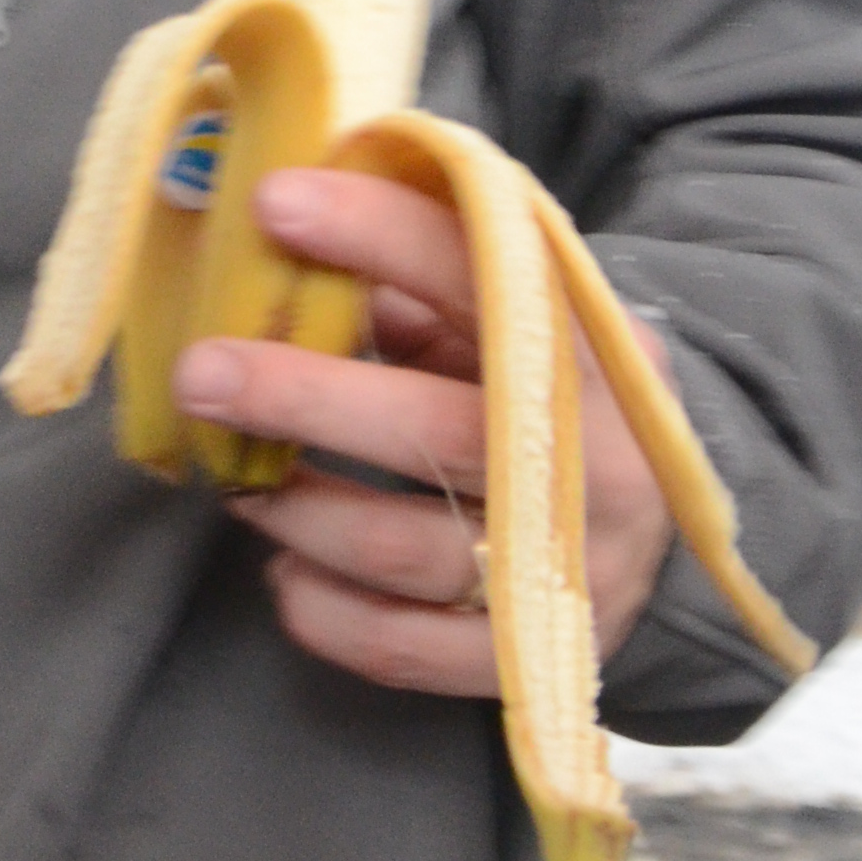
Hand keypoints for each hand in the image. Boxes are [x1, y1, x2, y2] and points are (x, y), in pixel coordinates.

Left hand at [177, 165, 670, 701]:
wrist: (661, 529)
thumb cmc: (552, 396)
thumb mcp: (520, 322)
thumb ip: (425, 283)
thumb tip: (289, 244)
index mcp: (592, 353)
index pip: (483, 277)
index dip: (378, 234)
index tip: (274, 202)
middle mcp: (594, 466)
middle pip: (435, 432)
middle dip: (302, 397)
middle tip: (200, 371)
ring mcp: (568, 573)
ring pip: (403, 551)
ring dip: (298, 512)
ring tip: (234, 481)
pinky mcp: (530, 658)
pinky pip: (404, 649)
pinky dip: (324, 613)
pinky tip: (284, 572)